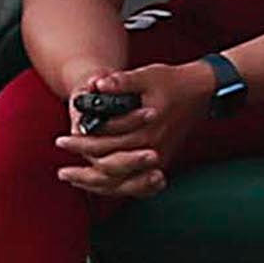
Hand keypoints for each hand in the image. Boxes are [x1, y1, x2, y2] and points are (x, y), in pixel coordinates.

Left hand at [53, 58, 210, 196]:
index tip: (61, 141)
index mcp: (146, 129)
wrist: (202, 90)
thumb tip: (97, 84)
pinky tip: (99, 185)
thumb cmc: (172, 82)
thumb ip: (121, 82)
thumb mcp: (146, 76)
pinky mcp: (161, 161)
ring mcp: (159, 158)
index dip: (81, 142)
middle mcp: (153, 148)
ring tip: (75, 181)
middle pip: (111, 167)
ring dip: (97, 184)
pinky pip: (136, 183)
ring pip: (123, 182)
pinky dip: (116, 186)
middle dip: (84, 169)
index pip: (106, 143)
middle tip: (62, 170)